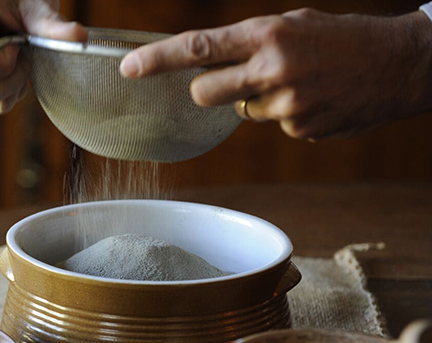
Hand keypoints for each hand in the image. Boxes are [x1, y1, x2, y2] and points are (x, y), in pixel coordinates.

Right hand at [0, 0, 86, 113]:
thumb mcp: (34, 4)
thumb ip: (52, 24)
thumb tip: (81, 38)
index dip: (2, 63)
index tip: (16, 43)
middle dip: (13, 77)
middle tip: (20, 50)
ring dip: (10, 84)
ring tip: (11, 54)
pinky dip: (1, 86)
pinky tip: (1, 63)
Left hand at [120, 9, 431, 138]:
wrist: (402, 63)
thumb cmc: (341, 36)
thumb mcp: (292, 24)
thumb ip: (248, 45)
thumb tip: (206, 69)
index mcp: (268, 34)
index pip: (199, 48)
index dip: (158, 59)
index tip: (128, 68)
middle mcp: (273, 69)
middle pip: (205, 93)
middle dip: (208, 90)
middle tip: (235, 79)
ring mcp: (288, 103)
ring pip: (243, 112)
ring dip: (259, 100)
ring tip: (299, 82)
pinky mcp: (301, 129)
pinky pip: (274, 125)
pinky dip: (287, 114)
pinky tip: (316, 98)